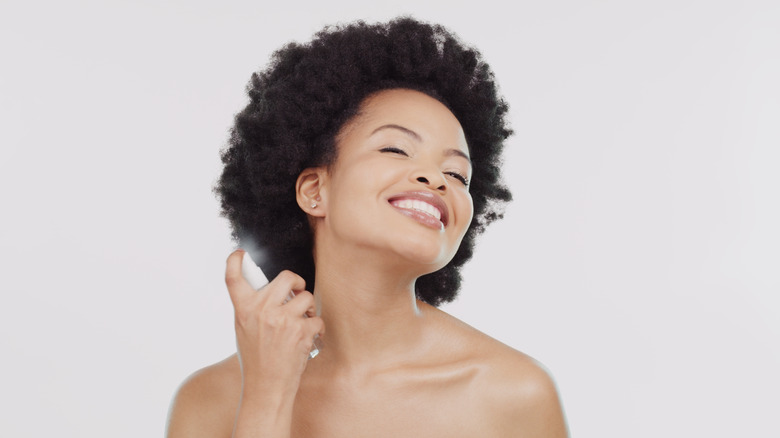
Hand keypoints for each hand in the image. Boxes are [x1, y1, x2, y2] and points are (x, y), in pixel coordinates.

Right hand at [225, 250, 324, 394]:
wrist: (267, 387)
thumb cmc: (256, 359)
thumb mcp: (244, 329)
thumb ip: (253, 308)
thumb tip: (272, 290)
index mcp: (243, 309)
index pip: (233, 278)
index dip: (234, 261)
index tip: (239, 253)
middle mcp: (261, 310)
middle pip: (287, 276)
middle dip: (297, 282)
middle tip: (298, 291)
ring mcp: (282, 319)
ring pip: (306, 297)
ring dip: (307, 309)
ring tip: (301, 322)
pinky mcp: (301, 331)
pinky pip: (316, 319)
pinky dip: (315, 329)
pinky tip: (307, 339)